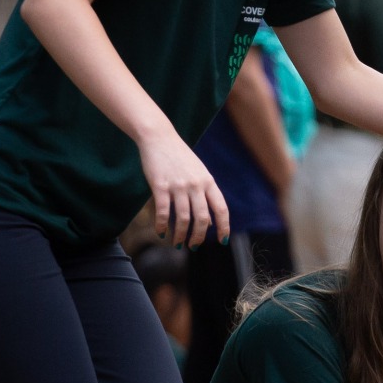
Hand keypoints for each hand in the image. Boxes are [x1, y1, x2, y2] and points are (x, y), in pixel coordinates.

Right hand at [140, 130, 227, 245]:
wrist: (159, 137)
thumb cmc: (179, 156)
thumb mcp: (198, 173)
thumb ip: (205, 195)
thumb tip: (209, 223)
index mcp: (208, 181)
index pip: (221, 208)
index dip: (224, 227)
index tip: (222, 241)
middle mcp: (196, 184)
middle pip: (202, 218)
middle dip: (199, 237)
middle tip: (193, 246)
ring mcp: (178, 185)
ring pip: (184, 218)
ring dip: (181, 235)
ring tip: (177, 243)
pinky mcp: (160, 186)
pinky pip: (164, 212)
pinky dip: (163, 226)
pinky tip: (162, 232)